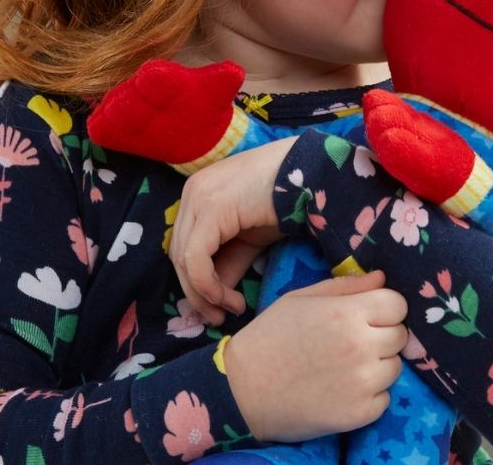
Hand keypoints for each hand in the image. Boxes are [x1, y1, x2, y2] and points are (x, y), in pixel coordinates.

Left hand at [168, 136, 298, 324]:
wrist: (313, 174)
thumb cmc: (288, 201)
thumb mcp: (251, 239)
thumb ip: (229, 263)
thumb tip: (214, 299)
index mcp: (198, 195)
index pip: (184, 246)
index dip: (195, 283)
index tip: (217, 309)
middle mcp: (192, 193)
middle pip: (179, 254)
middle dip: (196, 293)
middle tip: (218, 317)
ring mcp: (199, 197)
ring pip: (184, 258)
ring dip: (204, 293)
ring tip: (230, 309)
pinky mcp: (211, 207)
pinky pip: (197, 257)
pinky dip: (208, 284)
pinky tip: (230, 298)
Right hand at [223, 271, 408, 442]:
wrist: (242, 390)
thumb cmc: (270, 337)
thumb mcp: (300, 299)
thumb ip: (345, 287)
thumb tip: (382, 278)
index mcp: (347, 313)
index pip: (398, 304)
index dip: (384, 308)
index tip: (366, 316)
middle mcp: (361, 346)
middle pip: (400, 335)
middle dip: (381, 336)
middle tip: (351, 343)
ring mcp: (363, 382)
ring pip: (395, 367)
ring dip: (377, 366)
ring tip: (344, 367)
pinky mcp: (361, 413)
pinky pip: (384, 398)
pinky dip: (369, 395)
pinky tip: (341, 390)